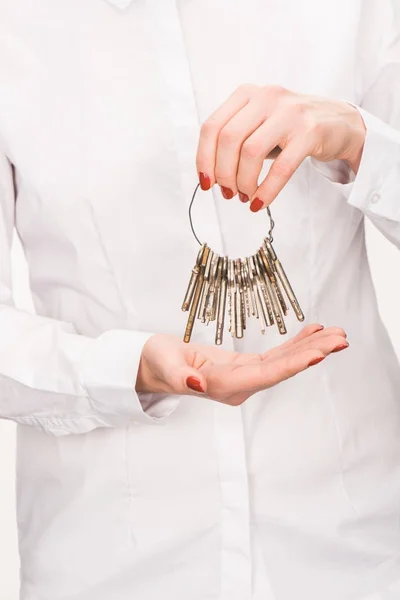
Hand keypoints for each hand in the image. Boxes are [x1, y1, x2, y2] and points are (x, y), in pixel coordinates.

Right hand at [136, 324, 347, 405]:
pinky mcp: (244, 367)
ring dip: (310, 348)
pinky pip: (275, 356)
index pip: (265, 374)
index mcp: (223, 385)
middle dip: (313, 353)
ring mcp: (244, 378)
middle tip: (342, 339)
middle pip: (282, 369)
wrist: (153, 366)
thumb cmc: (156, 363)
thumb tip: (197, 386)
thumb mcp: (164, 365)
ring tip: (337, 334)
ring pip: (283, 362)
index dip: (293, 364)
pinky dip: (294, 344)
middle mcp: (239, 385)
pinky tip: (313, 333)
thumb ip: (180, 377)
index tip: (319, 354)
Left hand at [196, 85, 365, 211]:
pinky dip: (266, 190)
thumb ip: (235, 138)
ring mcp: (290, 113)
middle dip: (224, 173)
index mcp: (248, 94)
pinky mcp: (310, 132)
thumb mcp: (259, 123)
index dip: (204, 158)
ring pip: (251, 152)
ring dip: (243, 182)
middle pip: (229, 139)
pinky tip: (261, 202)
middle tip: (228, 192)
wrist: (341, 123)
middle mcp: (267, 98)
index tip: (206, 181)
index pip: (212, 126)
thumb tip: (210, 173)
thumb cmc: (292, 128)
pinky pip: (281, 168)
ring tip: (245, 196)